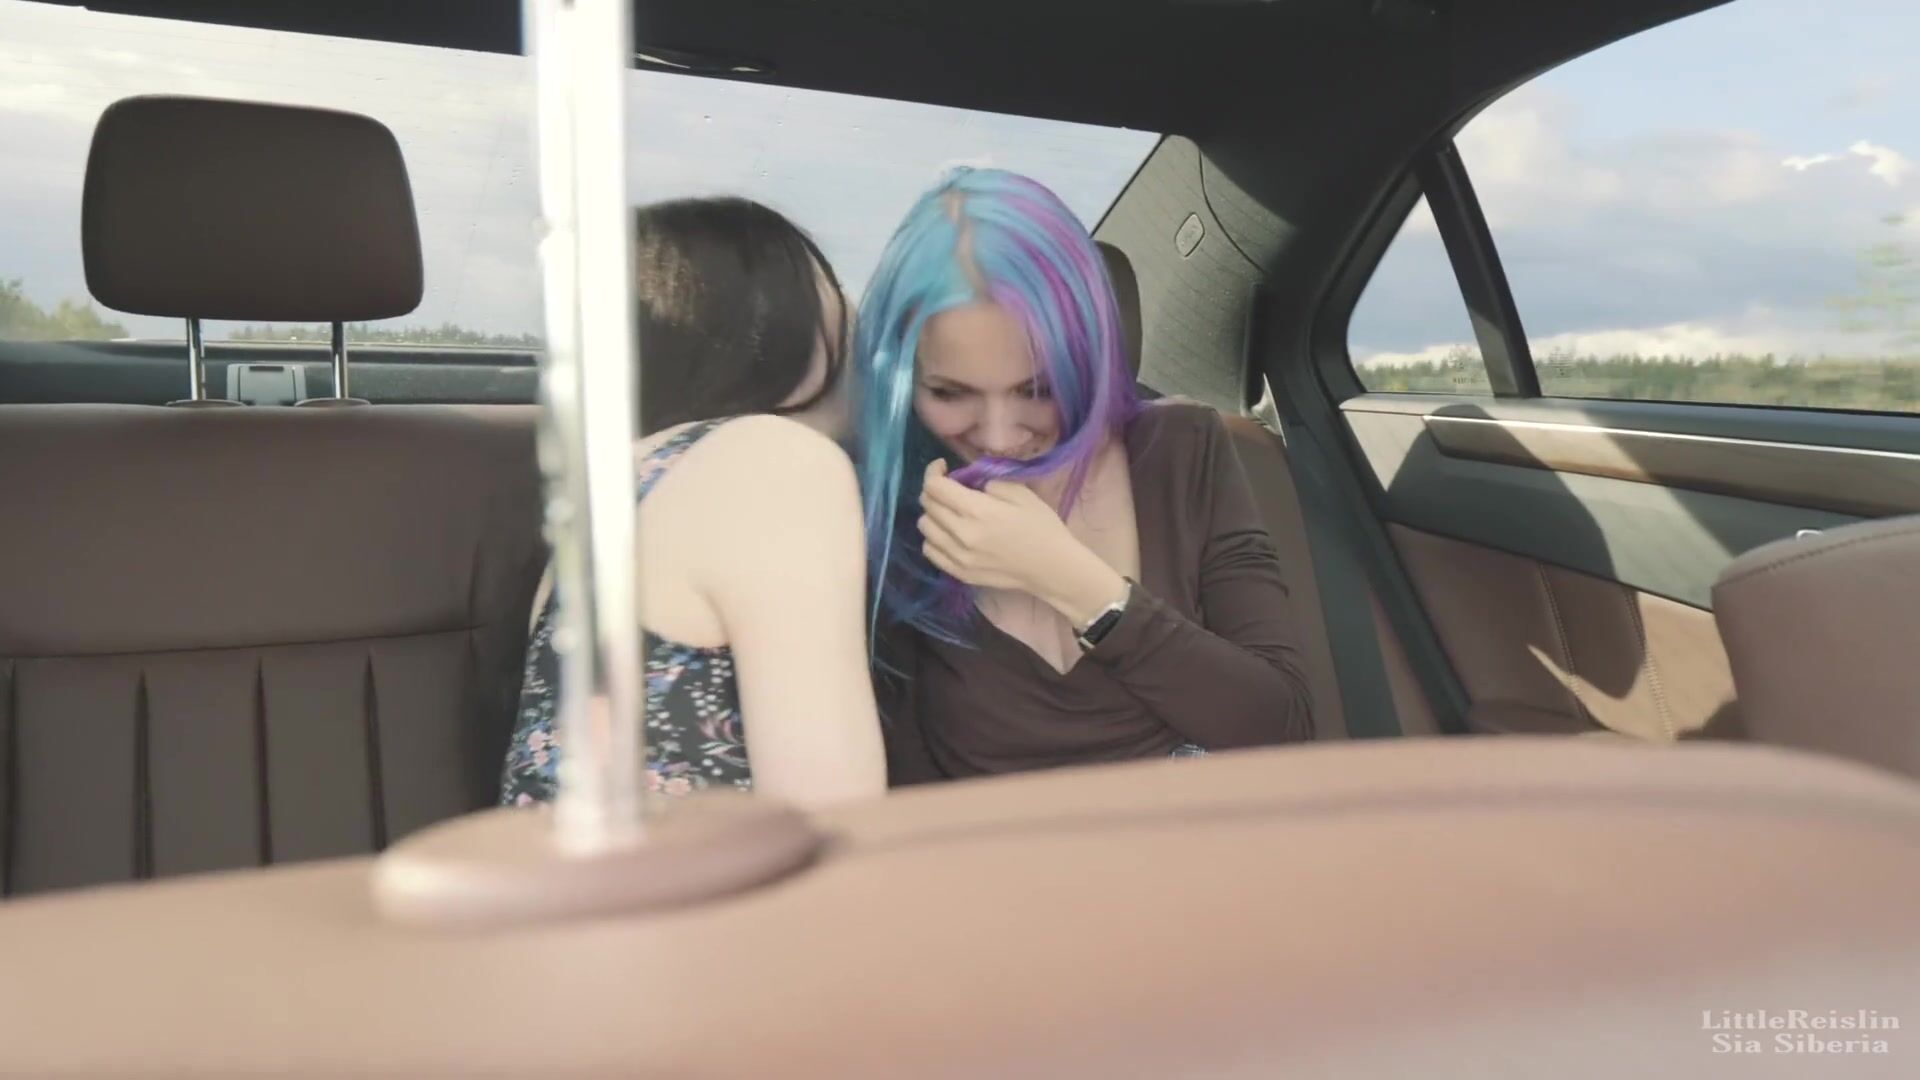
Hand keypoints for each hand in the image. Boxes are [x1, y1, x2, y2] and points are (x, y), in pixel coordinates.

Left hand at [916, 459, 1126, 625]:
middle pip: (927, 505)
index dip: (934, 471)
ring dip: (933, 513)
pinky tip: (949, 533)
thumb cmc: (1041, 527)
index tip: (943, 466)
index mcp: (977, 510)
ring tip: (950, 511)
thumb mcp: (1021, 493)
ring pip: (924, 527)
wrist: (1052, 568)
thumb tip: (967, 481)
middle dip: (934, 490)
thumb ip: (989, 482)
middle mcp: (961, 534)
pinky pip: (930, 551)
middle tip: (950, 487)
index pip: (935, 487)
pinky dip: (934, 537)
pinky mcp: (959, 573)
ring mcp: (957, 557)